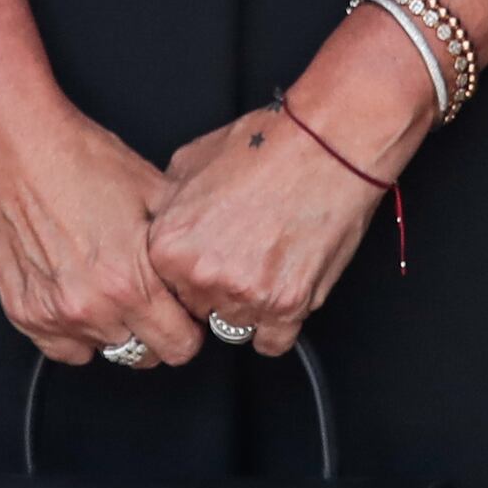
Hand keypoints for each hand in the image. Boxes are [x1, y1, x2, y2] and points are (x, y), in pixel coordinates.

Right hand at [0, 91, 199, 366]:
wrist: (13, 144)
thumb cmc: (79, 159)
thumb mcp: (153, 191)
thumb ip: (183, 242)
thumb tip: (204, 266)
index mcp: (132, 281)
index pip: (182, 345)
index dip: (189, 325)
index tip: (182, 309)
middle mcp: (92, 306)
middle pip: (147, 356)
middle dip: (156, 330)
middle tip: (148, 295)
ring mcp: (54, 314)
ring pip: (106, 351)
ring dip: (115, 327)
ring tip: (108, 284)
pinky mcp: (24, 312)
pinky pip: (64, 348)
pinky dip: (75, 331)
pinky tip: (78, 292)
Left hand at [145, 103, 389, 357]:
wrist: (326, 145)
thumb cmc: (265, 146)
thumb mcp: (189, 162)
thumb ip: (168, 206)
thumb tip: (162, 225)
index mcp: (169, 244)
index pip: (161, 287)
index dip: (183, 274)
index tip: (200, 265)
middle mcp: (201, 274)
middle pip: (196, 309)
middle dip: (213, 290)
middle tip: (238, 257)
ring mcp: (244, 293)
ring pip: (232, 326)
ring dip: (245, 306)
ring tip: (264, 265)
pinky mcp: (286, 305)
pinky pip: (271, 342)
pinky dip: (276, 325)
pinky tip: (281, 291)